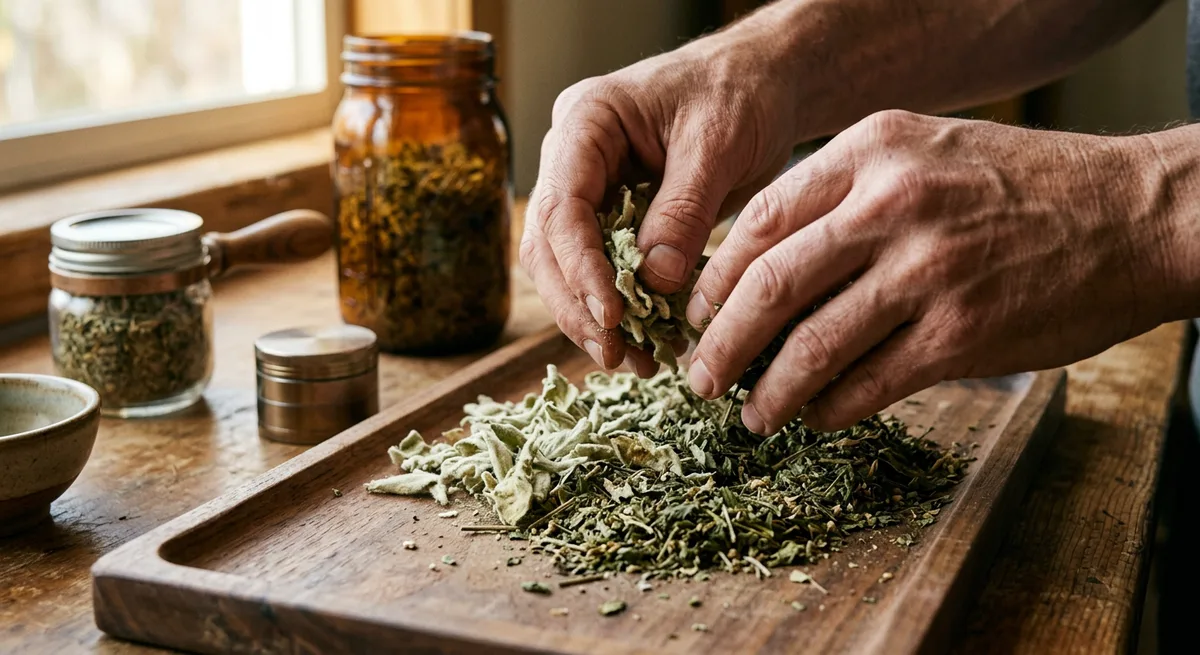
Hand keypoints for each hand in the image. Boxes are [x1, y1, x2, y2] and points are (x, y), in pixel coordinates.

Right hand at [519, 22, 800, 375]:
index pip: (562, 206)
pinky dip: (620, 310)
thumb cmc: (741, 92)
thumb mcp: (718, 144)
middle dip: (577, 306)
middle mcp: (573, 158)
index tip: (611, 316)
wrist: (764, 82)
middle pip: (548, 246)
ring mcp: (589, 189)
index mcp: (585, 122)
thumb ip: (683, 210)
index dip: (579, 268)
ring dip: (592, 319)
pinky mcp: (613, 218)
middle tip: (615, 354)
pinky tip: (645, 345)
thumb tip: (653, 282)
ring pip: (564, 267)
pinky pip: (601, 271)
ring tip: (634, 363)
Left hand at [686, 109, 1177, 433]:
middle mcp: (891, 204)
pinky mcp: (961, 335)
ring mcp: (927, 271)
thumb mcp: (923, 152)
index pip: (758, 220)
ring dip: (767, 391)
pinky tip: (817, 417)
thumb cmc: (1019, 186)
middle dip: (719, 343)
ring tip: (749, 415)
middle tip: (699, 377)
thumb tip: (760, 266)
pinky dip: (830, 408)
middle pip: (767, 284)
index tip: (695, 314)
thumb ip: (844, 196)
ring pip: (810, 346)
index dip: (714, 280)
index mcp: (871, 151)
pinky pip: (868, 384)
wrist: (1133, 213)